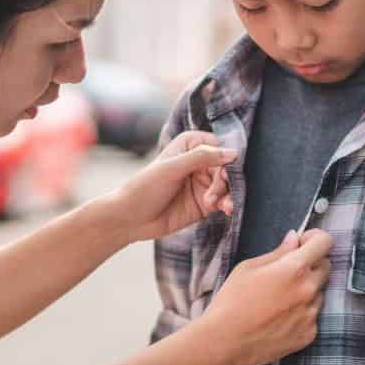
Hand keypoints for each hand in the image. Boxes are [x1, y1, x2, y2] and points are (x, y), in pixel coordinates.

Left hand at [105, 131, 235, 242]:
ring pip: (228, 185)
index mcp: (191, 145)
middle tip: (214, 194)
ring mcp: (204, 183)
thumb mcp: (172, 168)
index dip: (226, 160)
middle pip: (226, 168)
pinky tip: (226, 210)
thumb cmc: (145, 187)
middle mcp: (200, 162)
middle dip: (225, 181)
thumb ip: (202, 157)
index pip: (219, 147)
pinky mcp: (206, 203)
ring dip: (229, 194)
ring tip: (223, 205)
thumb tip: (233, 153)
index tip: (224, 174)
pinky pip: (224, 201)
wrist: (131, 219)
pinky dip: (228, 205)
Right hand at [204, 228, 331, 364]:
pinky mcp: (309, 334)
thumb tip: (294, 239)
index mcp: (294, 269)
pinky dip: (301, 313)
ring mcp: (311, 314)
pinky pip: (312, 315)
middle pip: (326, 266)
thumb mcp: (248, 268)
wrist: (224, 342)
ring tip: (279, 300)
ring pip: (319, 292)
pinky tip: (279, 318)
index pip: (324, 242)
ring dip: (306, 290)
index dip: (315, 239)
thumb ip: (278, 252)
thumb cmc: (231, 302)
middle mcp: (308, 290)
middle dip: (311, 264)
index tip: (303, 244)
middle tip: (288, 272)